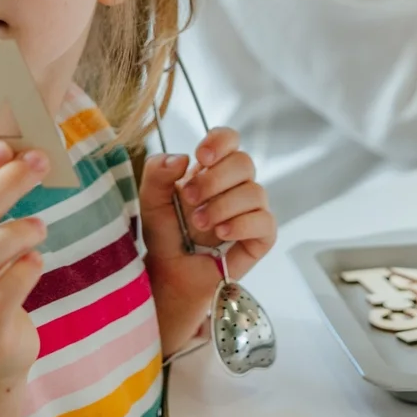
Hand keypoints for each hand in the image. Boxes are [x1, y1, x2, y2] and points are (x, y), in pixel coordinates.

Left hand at [140, 127, 276, 351]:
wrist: (170, 276)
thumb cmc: (165, 236)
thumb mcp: (151, 202)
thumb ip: (157, 173)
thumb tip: (182, 157)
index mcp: (212, 170)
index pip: (230, 139)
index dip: (221, 140)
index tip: (201, 155)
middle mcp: (236, 186)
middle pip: (244, 162)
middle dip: (214, 179)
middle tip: (190, 199)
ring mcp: (251, 211)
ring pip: (256, 192)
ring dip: (223, 206)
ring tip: (199, 225)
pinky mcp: (261, 237)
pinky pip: (265, 221)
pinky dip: (242, 224)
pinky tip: (221, 234)